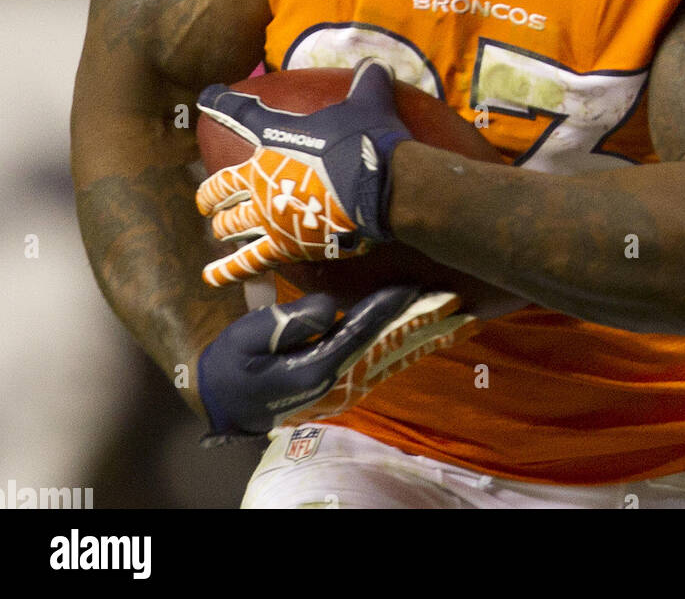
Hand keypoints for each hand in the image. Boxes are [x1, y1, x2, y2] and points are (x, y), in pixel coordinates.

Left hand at [196, 59, 411, 286]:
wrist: (383, 186)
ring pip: (229, 224)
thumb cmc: (370, 140)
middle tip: (206, 199)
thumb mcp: (369, 99)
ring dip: (221, 227)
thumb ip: (367, 80)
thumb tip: (376, 64)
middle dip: (210, 193)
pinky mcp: (283, 246)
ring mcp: (269, 214)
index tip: (204, 97)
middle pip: (221, 186)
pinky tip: (210, 277)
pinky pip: (247, 262)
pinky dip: (227, 270)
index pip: (241, 115)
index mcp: (276, 140)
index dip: (220, 103)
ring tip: (216, 231)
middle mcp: (262, 178)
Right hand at [198, 286, 476, 438]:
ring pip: (393, 357)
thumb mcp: (251, 336)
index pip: (365, 330)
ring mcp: (343, 387)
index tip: (416, 283)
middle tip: (459, 300)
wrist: (221, 405)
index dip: (391, 305)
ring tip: (456, 316)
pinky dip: (408, 348)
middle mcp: (339, 382)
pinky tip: (426, 337)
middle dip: (424, 323)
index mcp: (318, 368)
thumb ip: (292, 320)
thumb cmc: (231, 365)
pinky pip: (383, 363)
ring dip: (424, 336)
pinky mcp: (341, 385)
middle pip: (391, 347)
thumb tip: (329, 306)